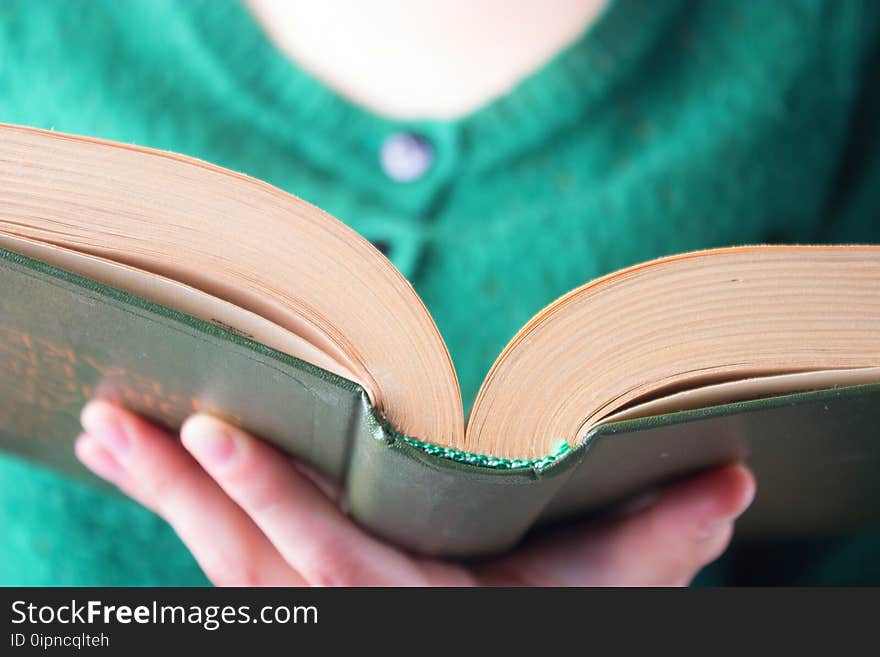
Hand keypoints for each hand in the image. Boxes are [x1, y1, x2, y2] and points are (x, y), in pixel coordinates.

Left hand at [75, 399, 754, 585]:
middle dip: (179, 490)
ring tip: (104, 432)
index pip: (332, 554)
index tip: (214, 430)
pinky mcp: (292, 610)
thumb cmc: (551, 623)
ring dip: (159, 499)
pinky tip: (142, 469)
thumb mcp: (606, 592)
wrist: (508, 650)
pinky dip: (175, 518)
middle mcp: (348, 619)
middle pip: (247, 558)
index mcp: (417, 606)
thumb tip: (735, 482)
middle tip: (113, 419)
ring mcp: (310, 622)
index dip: (274, 497)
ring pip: (218, 566)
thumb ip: (659, 539)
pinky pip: (219, 571)